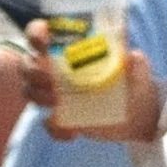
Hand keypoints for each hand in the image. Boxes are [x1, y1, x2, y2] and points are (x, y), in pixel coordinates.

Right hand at [25, 22, 161, 145]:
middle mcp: (56, 68)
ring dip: (38, 97)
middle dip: (34, 72)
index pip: (41, 34)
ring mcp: (55, 93)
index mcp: (69, 49)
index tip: (43, 41)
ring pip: (30, 92)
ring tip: (57, 103)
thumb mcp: (138, 70)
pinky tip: (73, 132)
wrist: (137, 114)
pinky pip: (47, 123)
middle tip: (51, 81)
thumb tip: (132, 56)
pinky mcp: (60, 117)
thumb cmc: (133, 81)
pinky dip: (55, 129)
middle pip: (29, 64)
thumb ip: (136, 62)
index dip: (35, 34)